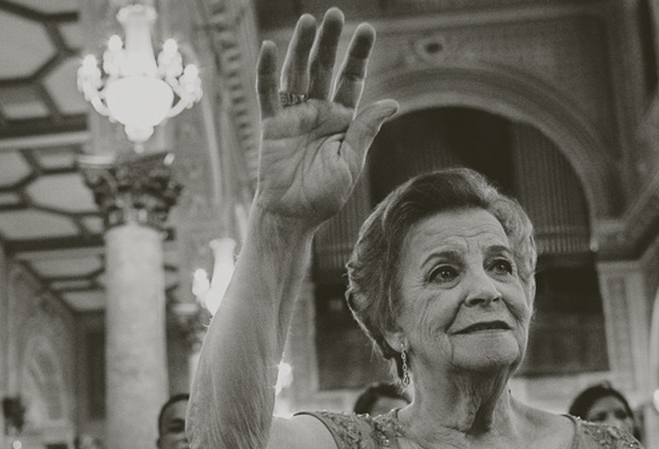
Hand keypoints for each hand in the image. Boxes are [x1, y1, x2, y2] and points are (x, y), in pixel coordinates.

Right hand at [254, 8, 396, 225]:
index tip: (367, 29)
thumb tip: (392, 102)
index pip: (351, 79)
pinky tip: (267, 48)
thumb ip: (365, 130)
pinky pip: (268, 94)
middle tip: (334, 13)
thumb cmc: (324, 197)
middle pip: (323, 68)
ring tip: (307, 22)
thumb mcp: (351, 162)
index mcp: (341, 120)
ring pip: (296, 74)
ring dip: (301, 48)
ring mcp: (293, 117)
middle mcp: (317, 112)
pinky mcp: (271, 125)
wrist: (293, 217)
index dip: (358, 55)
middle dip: (329, 42)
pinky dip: (266, 71)